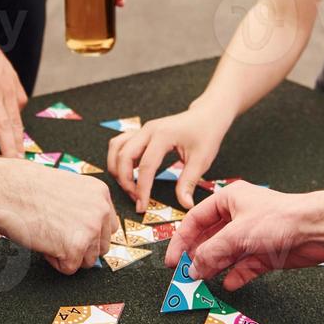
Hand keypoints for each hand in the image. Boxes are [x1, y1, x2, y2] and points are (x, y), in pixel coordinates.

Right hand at [0, 162, 119, 273]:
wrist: (4, 189)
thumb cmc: (24, 186)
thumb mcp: (65, 187)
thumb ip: (82, 206)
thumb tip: (87, 228)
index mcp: (99, 193)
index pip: (107, 226)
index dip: (87, 233)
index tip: (70, 230)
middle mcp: (101, 210)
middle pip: (101, 246)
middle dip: (79, 247)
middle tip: (55, 234)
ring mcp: (90, 229)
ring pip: (88, 260)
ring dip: (67, 255)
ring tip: (47, 235)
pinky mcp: (76, 247)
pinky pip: (70, 268)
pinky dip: (54, 261)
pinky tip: (42, 242)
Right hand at [107, 105, 231, 210]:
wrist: (207, 116)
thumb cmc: (206, 135)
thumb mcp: (202, 160)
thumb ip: (188, 183)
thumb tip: (185, 205)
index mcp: (163, 135)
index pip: (145, 166)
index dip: (141, 189)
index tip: (141, 207)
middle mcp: (148, 130)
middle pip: (124, 156)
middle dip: (125, 181)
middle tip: (136, 199)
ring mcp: (142, 129)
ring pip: (116, 148)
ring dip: (117, 169)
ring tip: (129, 186)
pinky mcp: (141, 132)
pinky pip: (120, 143)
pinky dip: (118, 159)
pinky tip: (128, 172)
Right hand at [165, 185, 323, 289]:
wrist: (318, 229)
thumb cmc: (280, 218)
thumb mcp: (236, 234)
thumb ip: (211, 252)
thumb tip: (192, 268)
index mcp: (229, 199)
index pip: (196, 219)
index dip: (182, 240)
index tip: (173, 260)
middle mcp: (239, 216)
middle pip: (210, 238)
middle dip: (198, 256)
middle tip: (185, 274)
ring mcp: (253, 235)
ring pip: (226, 254)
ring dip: (215, 267)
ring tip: (202, 282)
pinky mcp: (267, 252)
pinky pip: (245, 266)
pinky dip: (236, 275)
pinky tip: (228, 284)